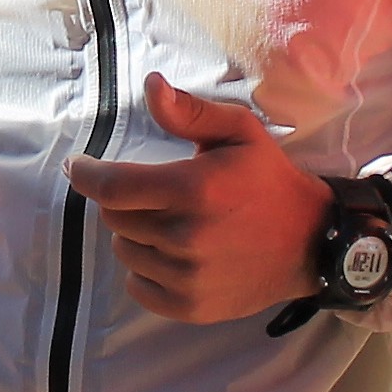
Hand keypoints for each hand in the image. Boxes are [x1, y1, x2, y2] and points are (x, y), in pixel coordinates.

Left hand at [65, 75, 333, 324]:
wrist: (313, 242)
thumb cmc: (270, 181)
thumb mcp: (240, 133)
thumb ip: (190, 112)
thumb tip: (150, 86)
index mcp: (194, 189)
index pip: (114, 187)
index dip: (86, 175)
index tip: (78, 167)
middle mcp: (187, 237)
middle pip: (116, 219)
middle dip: (125, 202)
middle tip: (154, 195)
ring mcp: (188, 277)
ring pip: (125, 252)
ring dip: (136, 235)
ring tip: (170, 224)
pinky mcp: (190, 306)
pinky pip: (138, 286)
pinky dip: (145, 269)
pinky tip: (172, 255)